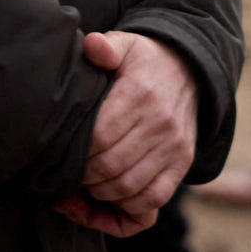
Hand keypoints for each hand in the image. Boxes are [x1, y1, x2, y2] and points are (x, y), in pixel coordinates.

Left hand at [51, 32, 197, 236]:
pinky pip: (155, 198)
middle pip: (112, 166)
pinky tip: (111, 198)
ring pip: (131, 187)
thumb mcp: (125, 45)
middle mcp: (161, 124)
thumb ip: (105, 46)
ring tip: (86, 186)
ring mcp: (174, 147)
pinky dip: (130, 206)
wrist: (188, 69)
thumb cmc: (143, 60)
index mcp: (140, 94)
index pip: (101, 136)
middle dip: (84, 176)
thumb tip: (91, 46)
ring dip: (102, 195)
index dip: (78, 152)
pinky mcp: (182, 164)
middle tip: (68, 174)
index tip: (62, 153)